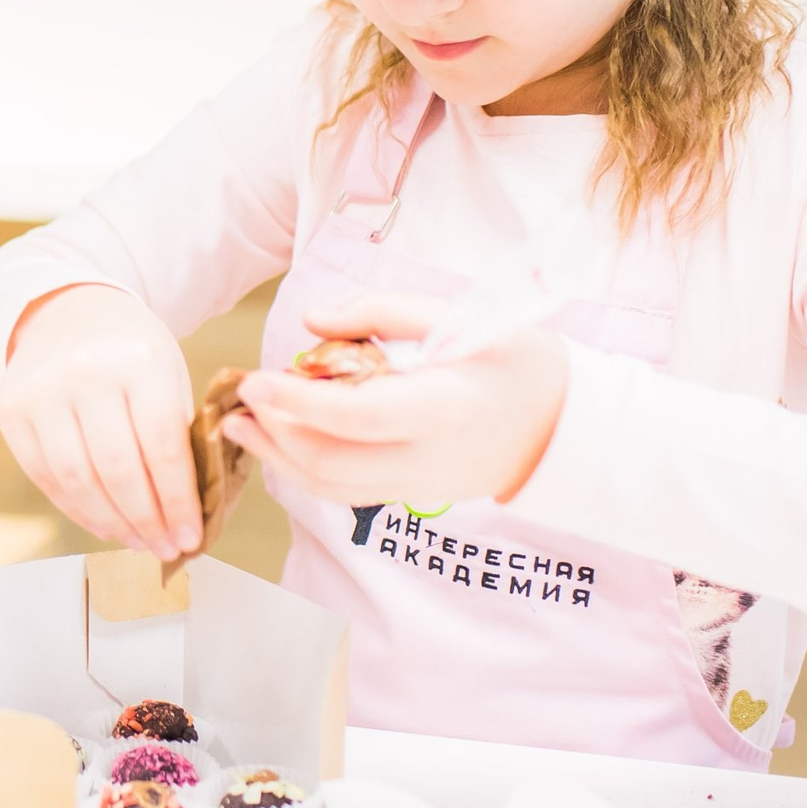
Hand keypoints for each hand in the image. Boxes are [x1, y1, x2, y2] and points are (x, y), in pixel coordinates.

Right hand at [0, 284, 200, 562]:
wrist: (69, 310)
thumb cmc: (131, 351)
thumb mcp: (168, 373)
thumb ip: (180, 434)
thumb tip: (191, 513)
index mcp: (138, 360)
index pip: (162, 445)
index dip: (178, 500)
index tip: (191, 536)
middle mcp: (85, 372)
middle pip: (118, 468)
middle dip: (146, 519)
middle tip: (166, 548)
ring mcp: (41, 390)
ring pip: (77, 479)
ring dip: (111, 522)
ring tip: (137, 541)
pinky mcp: (11, 409)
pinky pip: (44, 475)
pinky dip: (75, 509)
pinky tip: (103, 524)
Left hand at [226, 291, 569, 508]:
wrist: (568, 425)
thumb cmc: (518, 359)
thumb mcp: (464, 314)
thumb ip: (383, 311)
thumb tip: (313, 322)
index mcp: (444, 408)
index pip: (354, 418)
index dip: (296, 403)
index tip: (255, 381)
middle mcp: (428, 458)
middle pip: (332, 464)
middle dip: (274, 436)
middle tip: (238, 403)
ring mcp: (422, 486)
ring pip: (334, 488)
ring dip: (280, 459)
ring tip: (242, 427)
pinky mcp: (417, 496)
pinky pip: (351, 492)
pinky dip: (309, 470)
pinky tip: (284, 443)